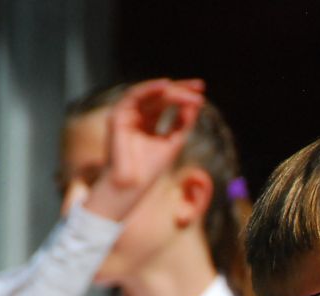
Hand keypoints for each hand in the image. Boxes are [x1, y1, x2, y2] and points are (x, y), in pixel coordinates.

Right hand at [85, 78, 205, 219]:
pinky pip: (134, 96)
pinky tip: (166, 86)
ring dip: (170, 90)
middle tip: (199, 86)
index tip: (201, 94)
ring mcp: (126, 114)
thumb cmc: (149, 170)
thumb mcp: (173, 142)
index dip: (183, 96)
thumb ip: (182, 123)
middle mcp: (135, 116)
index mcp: (147, 123)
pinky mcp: (117, 115)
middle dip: (180, 89)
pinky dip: (149, 88)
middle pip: (159, 95)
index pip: (165, 103)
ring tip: (189, 90)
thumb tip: (196, 103)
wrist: (131, 186)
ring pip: (149, 94)